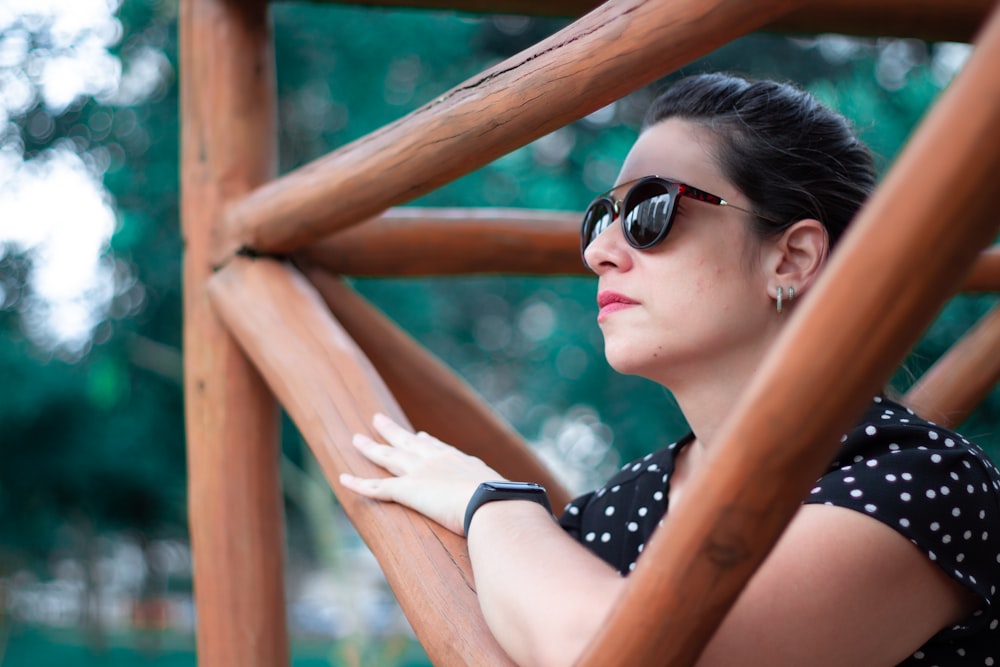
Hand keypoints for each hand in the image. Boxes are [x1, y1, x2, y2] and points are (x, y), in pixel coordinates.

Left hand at [339, 413, 503, 535]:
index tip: (419, 434)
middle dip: (392, 432)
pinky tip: (341, 478)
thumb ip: (502, 500)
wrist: (493, 503)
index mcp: (460, 461)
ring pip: (387, 457)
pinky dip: (357, 483)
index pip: (438, 447)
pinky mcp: (407, 489)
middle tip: (378, 419)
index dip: (426, 441)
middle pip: (407, 442)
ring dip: (370, 448)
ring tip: (356, 439)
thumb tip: (522, 513)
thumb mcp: (504, 497)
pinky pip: (375, 487)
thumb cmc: (505, 503)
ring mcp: (420, 473)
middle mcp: (436, 461)